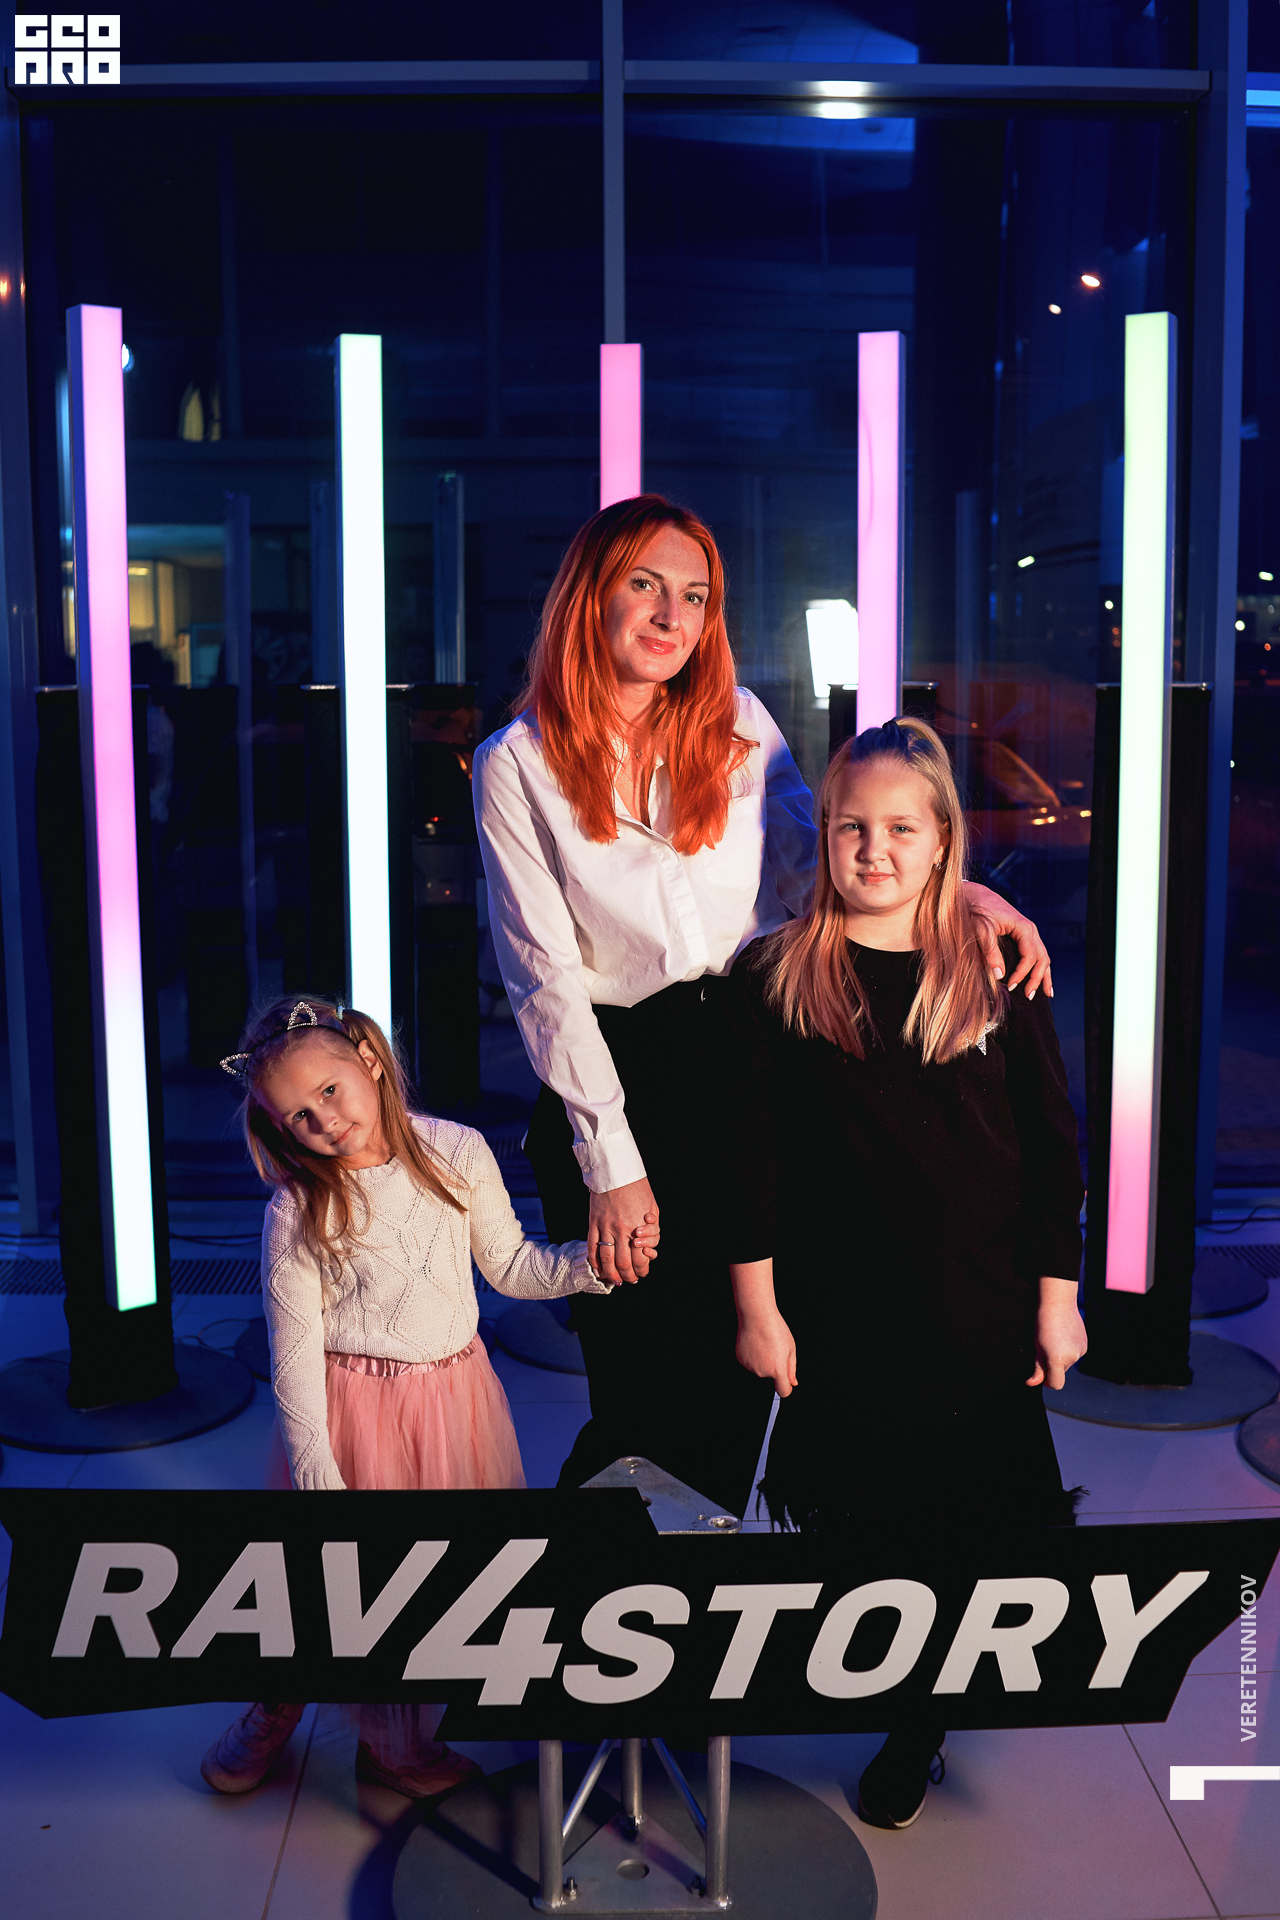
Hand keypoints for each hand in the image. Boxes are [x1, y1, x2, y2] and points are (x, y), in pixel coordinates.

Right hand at [588, 1178, 658, 1285]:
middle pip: (623, 1264)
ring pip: (606, 1259)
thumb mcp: (653, 1209)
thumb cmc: (638, 1188)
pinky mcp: (593, 1223)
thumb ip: (652, 1230)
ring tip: (614, 1280)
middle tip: (629, 1280)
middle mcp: (621, 1231)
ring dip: (611, 1274)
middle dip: (627, 1276)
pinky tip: (598, 1269)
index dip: (641, 1270)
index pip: (639, 1260)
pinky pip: (592, 1247)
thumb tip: (648, 1248)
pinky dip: (594, 1261)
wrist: (616, 1171)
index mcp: (638, 1228)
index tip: (641, 1273)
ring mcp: (605, 1227)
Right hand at [735, 1310, 797, 1396]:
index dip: (786, 1387)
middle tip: (774, 1350)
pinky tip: (755, 1344)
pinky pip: (749, 1363)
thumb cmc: (775, 1328)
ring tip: (764, 1344)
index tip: (787, 1382)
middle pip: (770, 1377)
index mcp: (778, 1370)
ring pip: (759, 1369)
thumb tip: (793, 1382)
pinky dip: (753, 1356)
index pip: (783, 1391)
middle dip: (774, 1367)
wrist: (757, 1316)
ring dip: (762, 1361)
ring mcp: (750, 1367)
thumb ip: (792, 1368)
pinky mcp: (740, 1359)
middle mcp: (762, 1372)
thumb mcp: (791, 1348)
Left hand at [963, 882, 1052, 998]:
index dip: (1022, 974)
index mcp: (1023, 928)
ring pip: (1043, 957)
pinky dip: (1039, 967)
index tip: (1010, 987)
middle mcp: (1030, 930)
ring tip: (1045, 994)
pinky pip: (1035, 953)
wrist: (972, 895)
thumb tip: (998, 975)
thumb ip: (990, 951)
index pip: (1030, 957)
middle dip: (1038, 979)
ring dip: (1043, 976)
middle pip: (1042, 958)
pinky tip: (1041, 979)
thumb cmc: (975, 909)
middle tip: (1029, 996)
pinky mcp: (1021, 935)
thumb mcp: (980, 929)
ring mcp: (1028, 933)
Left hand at [1027, 1276, 1086, 1389]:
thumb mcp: (1036, 1346)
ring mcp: (1081, 1351)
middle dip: (1052, 1365)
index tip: (1041, 1375)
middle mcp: (1072, 1357)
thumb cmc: (1041, 1324)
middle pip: (1060, 1372)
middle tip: (1044, 1346)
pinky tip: (1062, 1335)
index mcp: (1057, 1359)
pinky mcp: (1085, 1344)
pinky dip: (1068, 1349)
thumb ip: (1036, 1368)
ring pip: (1068, 1362)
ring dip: (1061, 1356)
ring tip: (1054, 1337)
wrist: (1057, 1302)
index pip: (1056, 1384)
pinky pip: (1075, 1353)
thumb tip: (1031, 1383)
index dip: (1047, 1382)